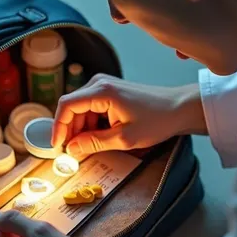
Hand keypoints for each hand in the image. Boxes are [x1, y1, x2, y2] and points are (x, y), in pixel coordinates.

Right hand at [53, 75, 206, 158]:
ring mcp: (104, 86)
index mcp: (101, 91)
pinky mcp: (110, 91)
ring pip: (80, 109)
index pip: (66, 106)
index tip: (57, 146)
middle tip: (74, 153)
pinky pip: (91, 108)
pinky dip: (91, 124)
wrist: (179, 108)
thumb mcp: (124, 138)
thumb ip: (94, 143)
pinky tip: (99, 138)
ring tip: (89, 147)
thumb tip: (71, 149)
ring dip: (81, 129)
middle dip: (70, 131)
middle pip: (72, 108)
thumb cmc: (157, 120)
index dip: (58, 127)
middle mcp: (99, 84)